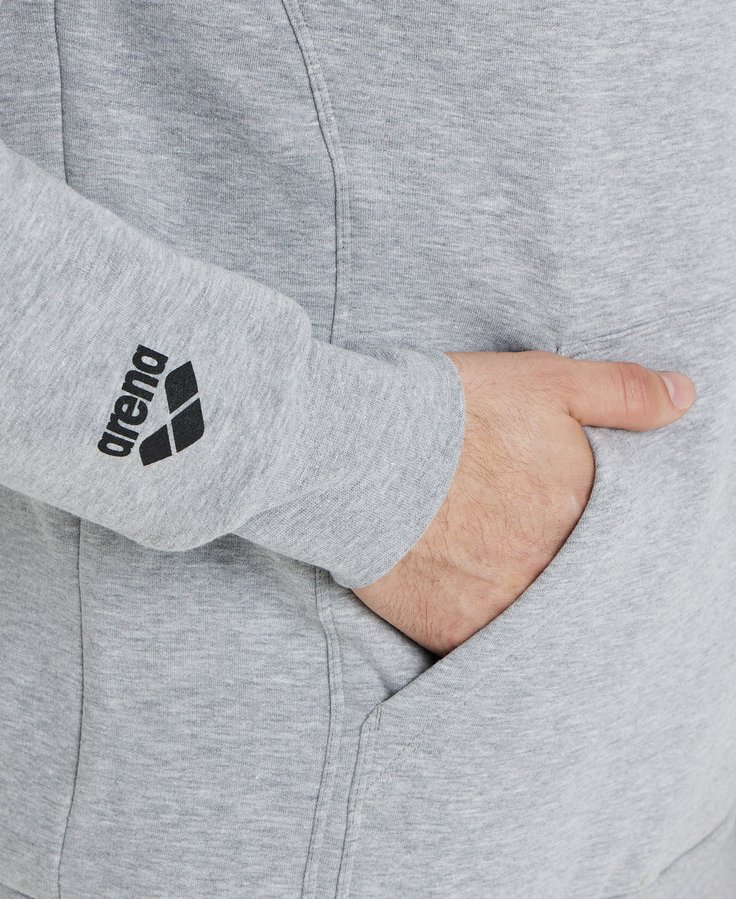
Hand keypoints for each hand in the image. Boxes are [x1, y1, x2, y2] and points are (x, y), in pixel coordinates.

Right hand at [353, 350, 695, 656]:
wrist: (359, 449)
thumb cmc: (451, 410)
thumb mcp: (545, 380)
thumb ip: (622, 392)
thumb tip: (686, 397)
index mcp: (580, 508)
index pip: (619, 541)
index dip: (600, 537)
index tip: (572, 526)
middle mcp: (550, 565)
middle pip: (577, 585)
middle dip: (563, 572)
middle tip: (527, 550)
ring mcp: (503, 605)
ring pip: (534, 621)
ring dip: (525, 604)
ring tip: (495, 574)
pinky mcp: (454, 631)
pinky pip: (483, 645)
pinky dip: (480, 628)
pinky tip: (464, 596)